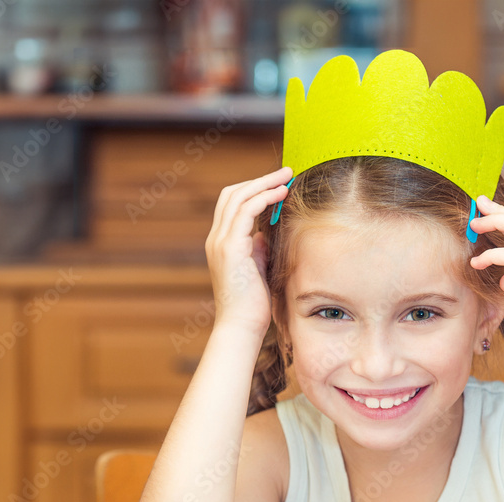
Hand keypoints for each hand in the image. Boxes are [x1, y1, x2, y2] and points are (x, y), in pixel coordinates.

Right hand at [204, 167, 292, 335]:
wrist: (241, 326)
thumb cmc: (252, 304)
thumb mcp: (256, 269)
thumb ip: (257, 249)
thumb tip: (264, 234)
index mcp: (221, 243)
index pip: (232, 204)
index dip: (254, 189)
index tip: (278, 184)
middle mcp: (216, 238)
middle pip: (232, 194)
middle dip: (260, 179)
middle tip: (285, 172)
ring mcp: (221, 242)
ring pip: (238, 197)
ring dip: (264, 182)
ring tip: (286, 176)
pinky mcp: (230, 248)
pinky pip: (245, 211)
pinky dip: (264, 197)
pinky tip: (281, 194)